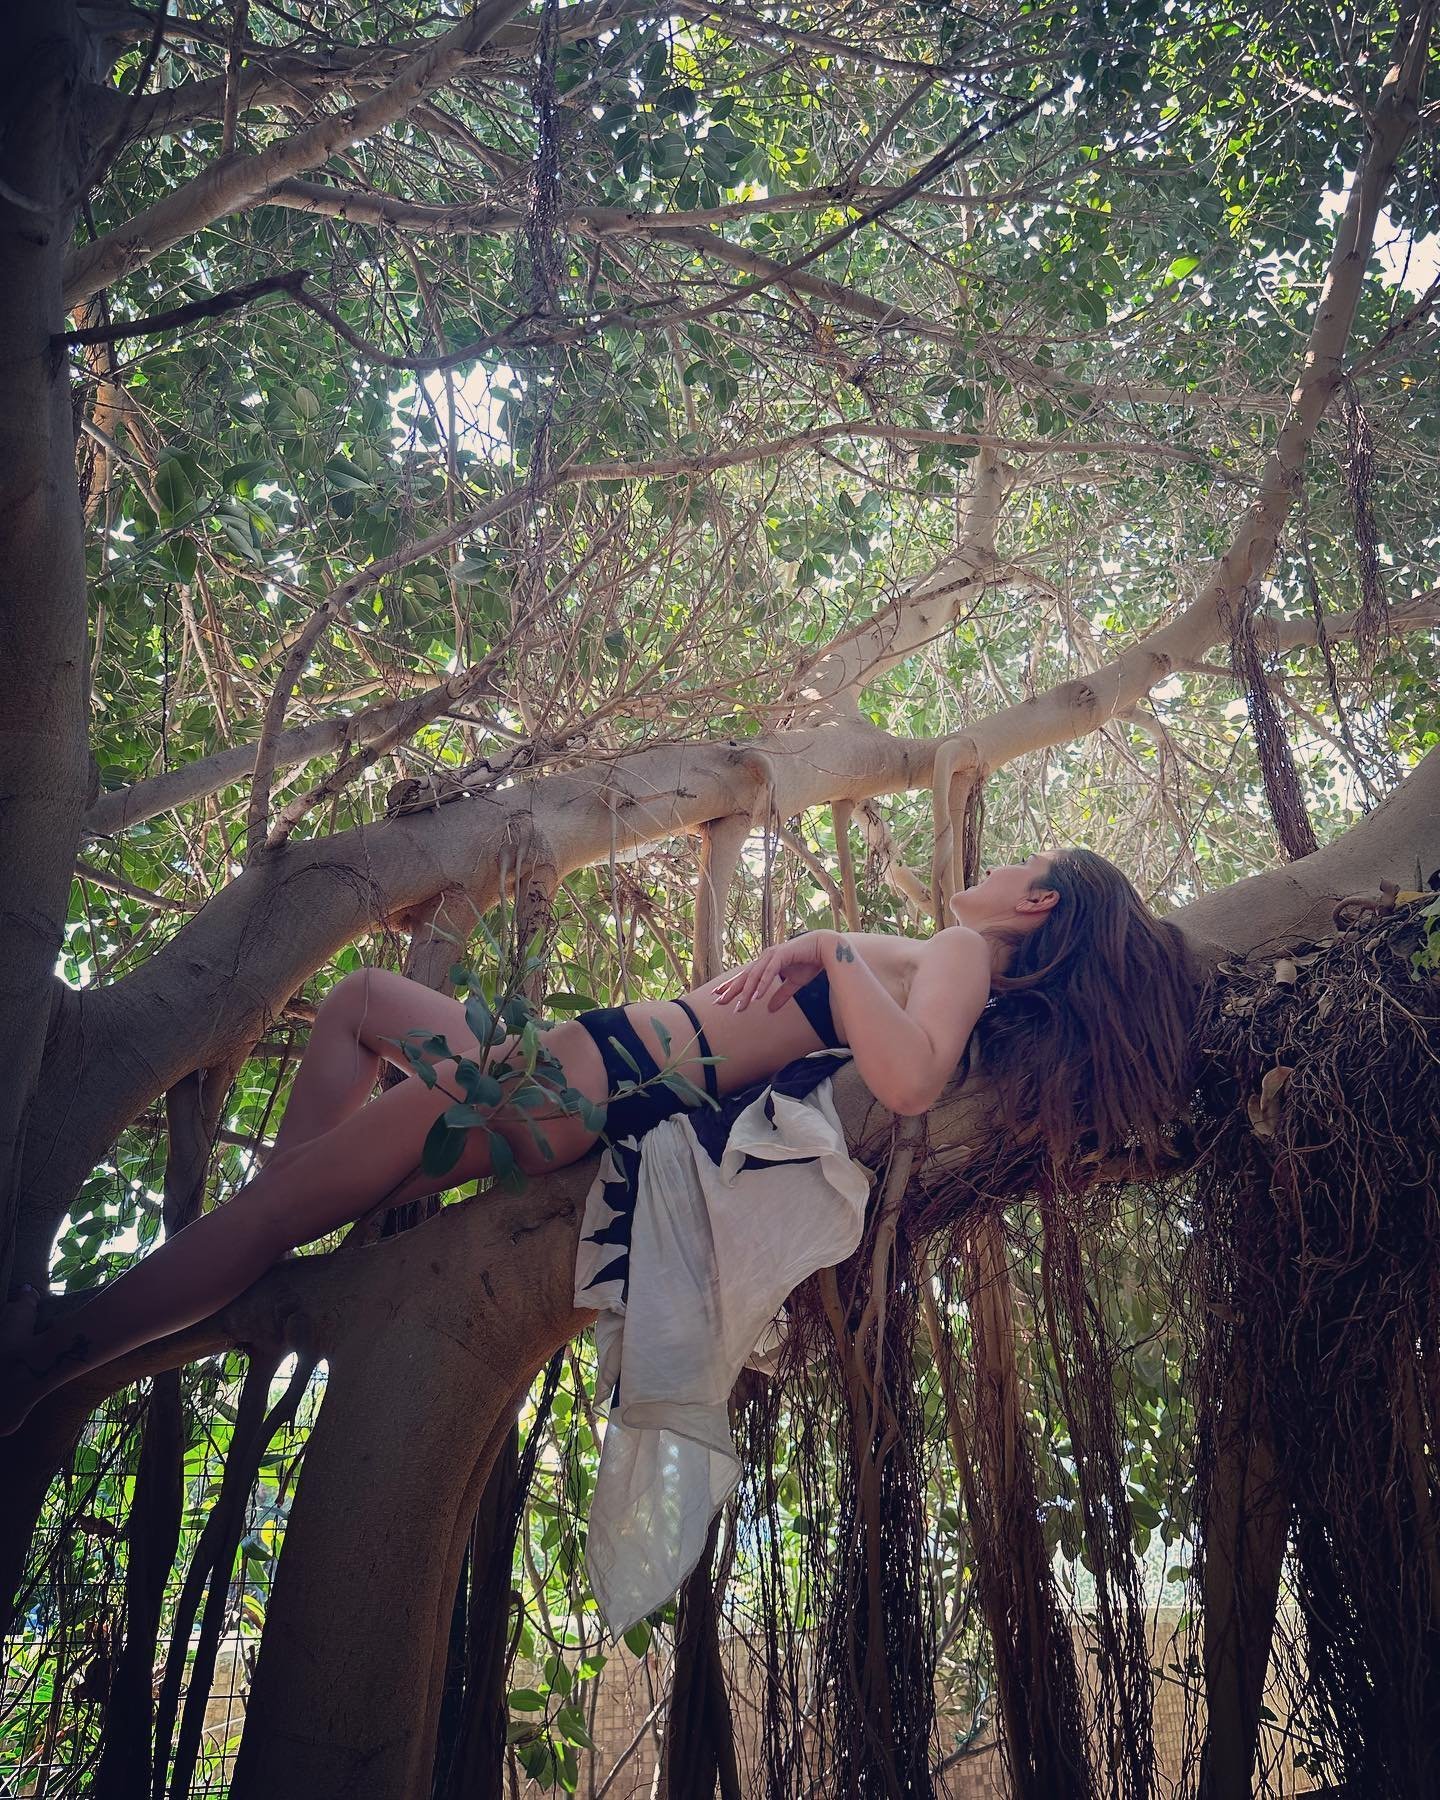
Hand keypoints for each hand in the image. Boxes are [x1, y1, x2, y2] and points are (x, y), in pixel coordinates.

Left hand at [712, 933, 830, 1014]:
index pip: (745, 976)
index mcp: (766, 963)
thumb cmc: (810, 962)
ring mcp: (773, 955)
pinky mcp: (782, 954)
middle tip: (718, 1002)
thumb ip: (781, 995)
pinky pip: (769, 972)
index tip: (719, 995)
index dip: (732, 986)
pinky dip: (762, 984)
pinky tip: (756, 996)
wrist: (826, 948)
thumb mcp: (794, 984)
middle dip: (731, 989)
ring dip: (747, 992)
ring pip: (755, 976)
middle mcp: (766, 957)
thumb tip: (770, 1010)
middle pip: (745, 976)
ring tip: (740, 1006)